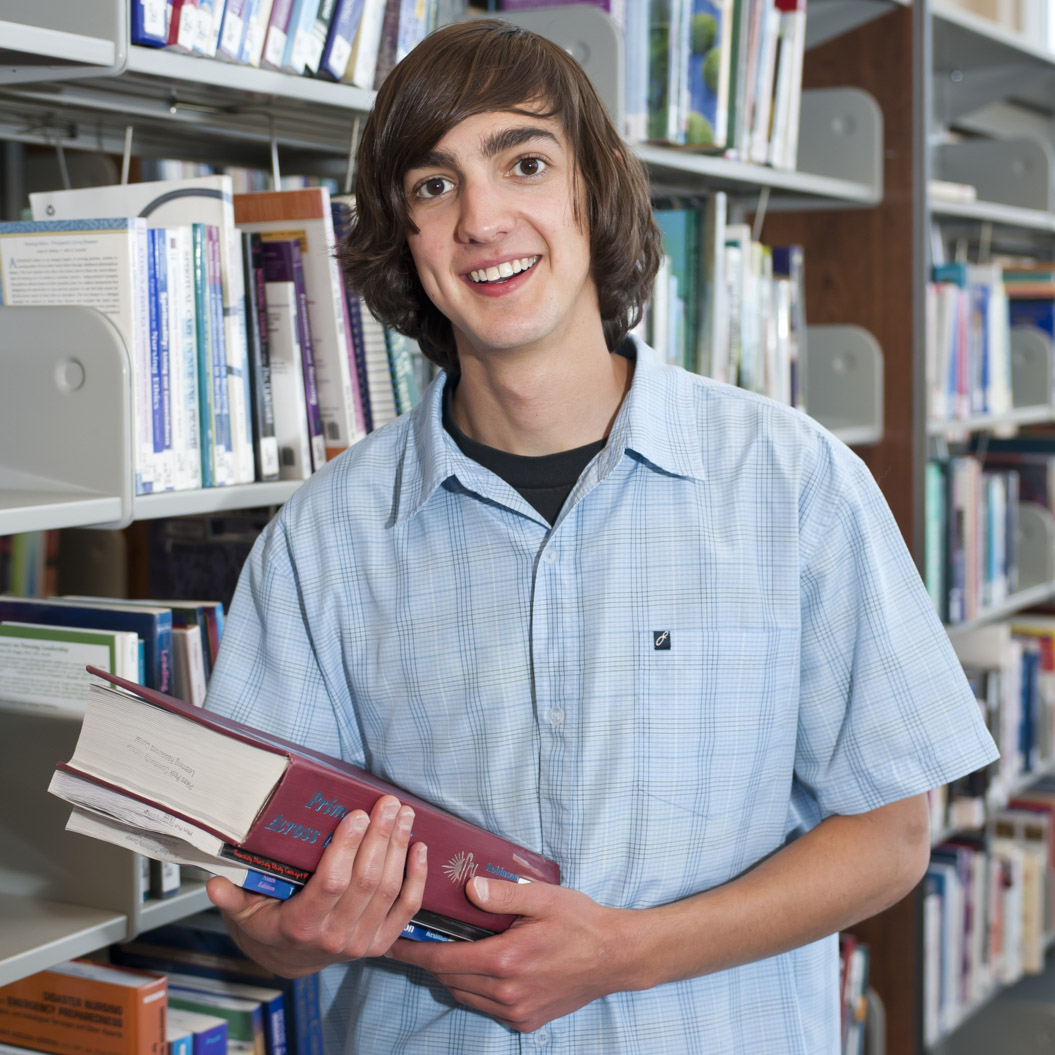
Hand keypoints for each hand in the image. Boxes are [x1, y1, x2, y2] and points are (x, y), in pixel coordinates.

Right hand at [207, 794, 426, 976]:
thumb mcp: (244, 913)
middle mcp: (335, 937)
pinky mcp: (381, 942)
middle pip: (367, 881)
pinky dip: (417, 877)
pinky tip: (419, 847)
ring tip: (402, 814)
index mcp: (301, 925)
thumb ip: (231, 897)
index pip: (332, 883)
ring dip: (399, 848)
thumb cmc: (268, 926)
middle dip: (380, 837)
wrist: (291, 961)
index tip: (357, 814)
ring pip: (389, 890)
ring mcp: (362, 942)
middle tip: (387, 803)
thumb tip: (212, 883)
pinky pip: (407, 908)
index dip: (347, 847)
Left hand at [389, 877, 637, 1031]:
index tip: (392, 944)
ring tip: (447, 951)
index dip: (413, 953)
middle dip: (429, 961)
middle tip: (417, 940)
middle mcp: (506, 992)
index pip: (443, 961)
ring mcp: (516, 1011)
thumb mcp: (543, 897)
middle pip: (449, 980)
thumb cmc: (580, 921)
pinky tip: (481, 968)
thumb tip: (468, 889)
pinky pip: (486, 1007)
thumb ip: (502, 894)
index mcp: (506, 960)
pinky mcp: (526, 1021)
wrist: (616, 957)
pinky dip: (475, 989)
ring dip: (452, 976)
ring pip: (465, 995)